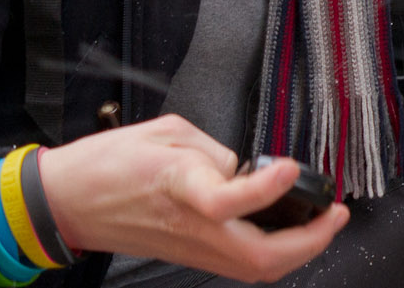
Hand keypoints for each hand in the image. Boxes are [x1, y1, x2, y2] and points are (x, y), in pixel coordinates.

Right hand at [36, 114, 350, 281]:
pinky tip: (290, 233)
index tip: (290, 168)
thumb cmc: (109, 164)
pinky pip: (240, 265)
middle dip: (309, 241)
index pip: (225, 200)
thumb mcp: (167, 134)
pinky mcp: (189, 256)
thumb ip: (216, 151)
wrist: (67, 201)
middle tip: (336, 214)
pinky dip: (275, 254)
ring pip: (254, 269)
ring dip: (298, 251)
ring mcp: (191, 247)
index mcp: (179, 185)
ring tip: (323, 224)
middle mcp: (190, 225)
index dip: (264, 188)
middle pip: (257, 257)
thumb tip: (248, 171)